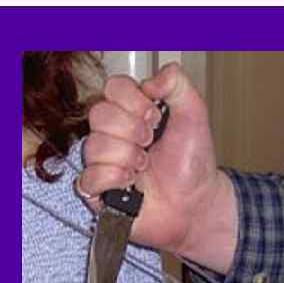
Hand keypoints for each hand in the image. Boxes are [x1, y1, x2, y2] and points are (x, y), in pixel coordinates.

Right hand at [79, 63, 238, 273]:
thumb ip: (176, 84)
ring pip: (93, 145)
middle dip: (132, 130)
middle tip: (150, 143)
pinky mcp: (97, 189)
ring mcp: (102, 160)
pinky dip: (113, 179)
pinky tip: (130, 183)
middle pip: (98, 114)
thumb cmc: (192, 165)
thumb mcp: (194, 114)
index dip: (133, 101)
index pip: (113, 88)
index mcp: (132, 111)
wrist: (195, 204)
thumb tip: (151, 79)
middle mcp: (113, 133)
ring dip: (127, 156)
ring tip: (144, 167)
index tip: (155, 116)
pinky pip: (88, 177)